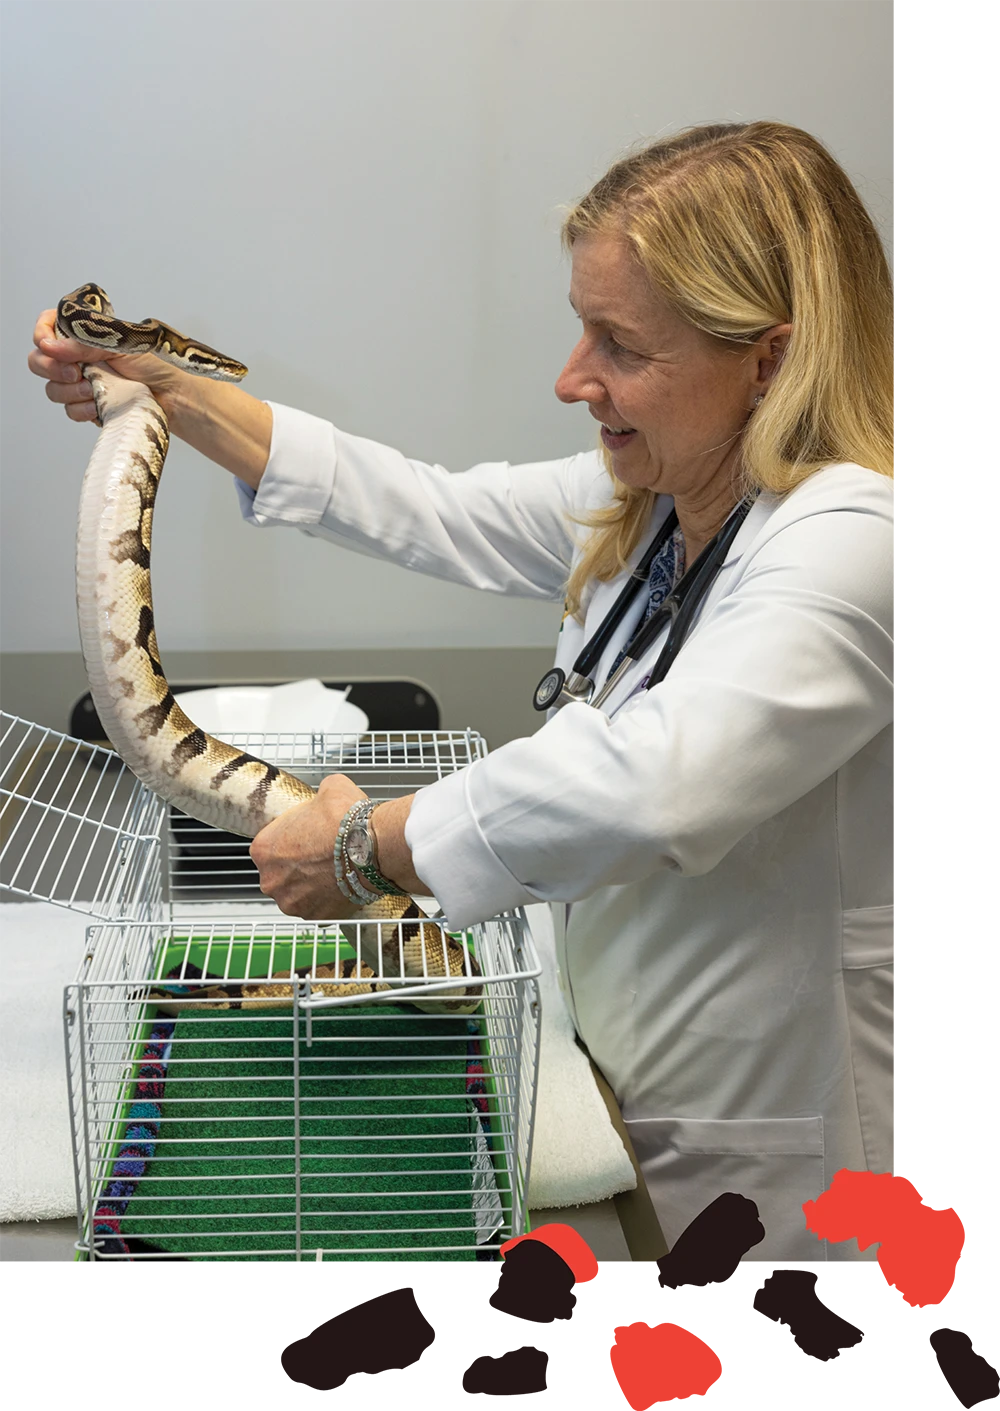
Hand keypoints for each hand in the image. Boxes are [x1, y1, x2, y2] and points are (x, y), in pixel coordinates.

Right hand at [27, 307, 180, 424]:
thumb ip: (83, 344)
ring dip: (70, 391)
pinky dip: (81, 410)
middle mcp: (79, 358)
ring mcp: (83, 384)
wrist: (175, 394)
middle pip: (40, 362)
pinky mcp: (91, 407)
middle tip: (75, 373)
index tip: (49, 344)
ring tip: (93, 390)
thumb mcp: (119, 344)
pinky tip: (98, 407)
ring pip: (54, 389)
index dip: (42, 334)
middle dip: (51, 368)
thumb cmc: (156, 363)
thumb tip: (50, 346)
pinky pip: (71, 411)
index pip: (47, 327)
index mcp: (84, 335)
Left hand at [250, 773, 370, 919]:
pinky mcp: (316, 917)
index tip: (306, 837)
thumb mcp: (328, 788)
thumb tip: (325, 795)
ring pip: (299, 892)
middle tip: (321, 854)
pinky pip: (318, 907)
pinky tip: (342, 883)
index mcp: (264, 849)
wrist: (372, 848)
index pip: (270, 845)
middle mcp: (271, 879)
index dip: (290, 839)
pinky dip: (328, 899)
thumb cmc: (346, 821)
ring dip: (312, 884)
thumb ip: (317, 796)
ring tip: (334, 870)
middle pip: (281, 872)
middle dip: (298, 866)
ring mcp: (292, 902)